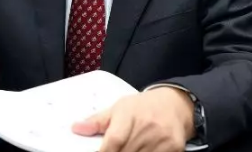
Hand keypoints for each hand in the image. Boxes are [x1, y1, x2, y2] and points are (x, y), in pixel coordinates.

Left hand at [72, 87, 194, 151]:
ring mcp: (162, 139)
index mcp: (129, 114)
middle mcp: (147, 126)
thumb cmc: (142, 107)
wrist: (175, 105)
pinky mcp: (174, 149)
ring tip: (125, 150)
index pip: (114, 140)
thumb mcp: (119, 108)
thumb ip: (97, 121)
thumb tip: (76, 128)